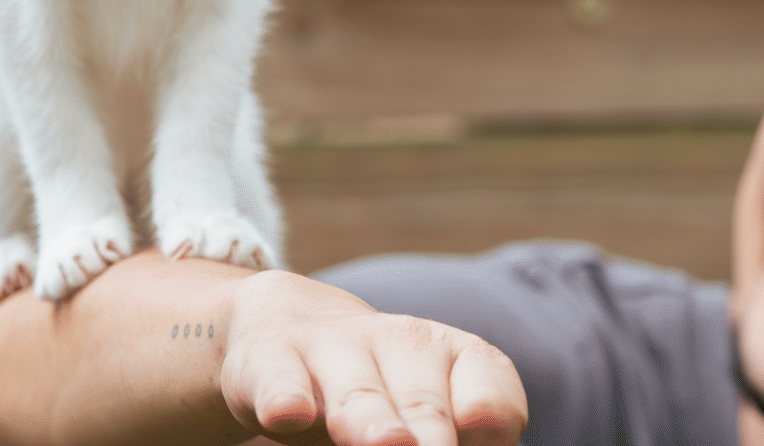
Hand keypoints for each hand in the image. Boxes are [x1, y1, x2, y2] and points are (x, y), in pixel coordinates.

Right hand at [222, 270, 526, 445]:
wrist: (281, 329)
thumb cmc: (375, 395)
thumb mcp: (417, 414)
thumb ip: (446, 437)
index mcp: (452, 358)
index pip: (489, 388)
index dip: (491, 416)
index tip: (484, 436)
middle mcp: (402, 344)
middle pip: (425, 403)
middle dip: (434, 437)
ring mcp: (333, 348)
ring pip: (358, 393)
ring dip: (373, 423)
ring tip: (390, 445)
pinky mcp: (272, 359)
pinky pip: (281, 380)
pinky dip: (286, 398)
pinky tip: (289, 414)